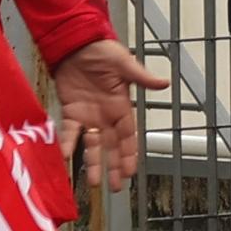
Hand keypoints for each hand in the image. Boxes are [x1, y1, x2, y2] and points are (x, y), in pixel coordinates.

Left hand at [51, 39, 169, 205]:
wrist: (76, 43)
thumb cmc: (102, 51)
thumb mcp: (123, 63)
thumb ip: (141, 76)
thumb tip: (164, 82)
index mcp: (121, 106)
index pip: (127, 136)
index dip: (129, 154)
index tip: (131, 172)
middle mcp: (106, 115)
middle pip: (112, 146)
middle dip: (114, 166)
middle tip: (116, 187)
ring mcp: (88, 115)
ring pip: (92, 145)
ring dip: (93, 164)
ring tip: (94, 183)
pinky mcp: (70, 111)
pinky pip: (69, 131)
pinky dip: (67, 143)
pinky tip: (65, 156)